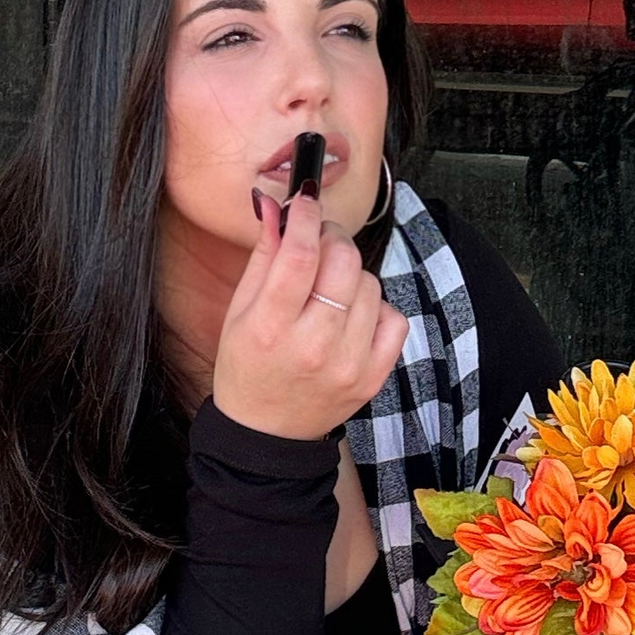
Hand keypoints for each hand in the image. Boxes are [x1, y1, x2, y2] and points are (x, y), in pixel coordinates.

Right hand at [212, 190, 407, 439]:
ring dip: (351, 276)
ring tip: (329, 291)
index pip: (300, 256)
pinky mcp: (374, 377)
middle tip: (320, 243)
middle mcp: (313, 347)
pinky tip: (352, 318)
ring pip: (371, 285)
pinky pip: (394, 319)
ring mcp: (349, 364)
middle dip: (332, 238)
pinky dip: (376, 309)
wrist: (266, 432)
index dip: (307, 218)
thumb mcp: (239, 311)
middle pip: (343, 262)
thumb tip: (277, 207)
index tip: (306, 202)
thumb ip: (264, 257)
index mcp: (270, 329)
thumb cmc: (247, 368)